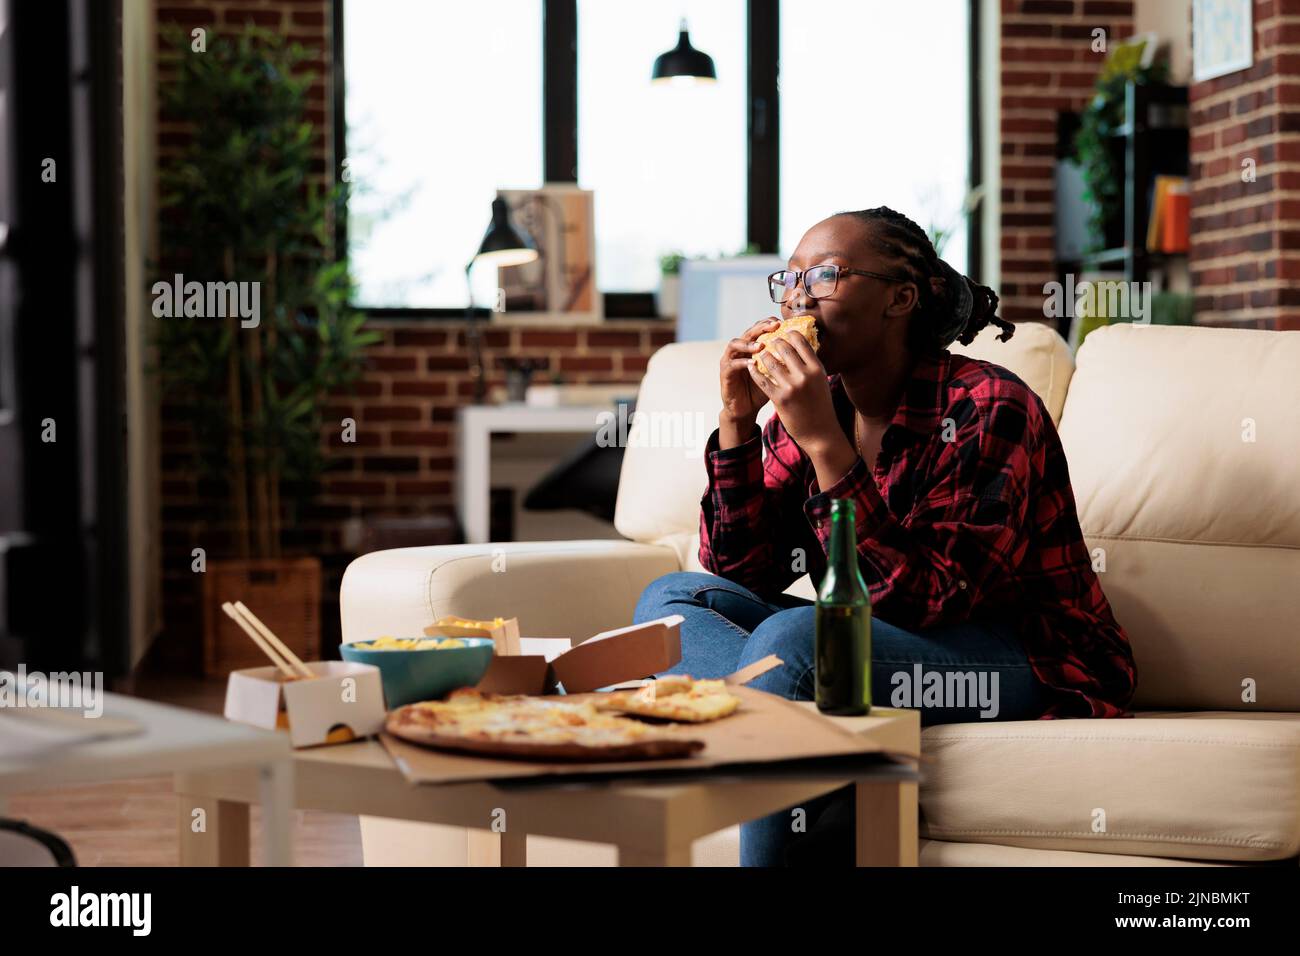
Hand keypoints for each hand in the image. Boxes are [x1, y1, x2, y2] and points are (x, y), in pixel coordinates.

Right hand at [718, 317, 779, 441]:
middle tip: (774, 327)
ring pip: (735, 344)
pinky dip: (742, 362)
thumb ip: (787, 360)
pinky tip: (753, 363)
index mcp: (753, 347)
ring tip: (762, 345)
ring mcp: (730, 360)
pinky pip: (732, 364)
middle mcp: (740, 350)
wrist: (746, 409)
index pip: (761, 328)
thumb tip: (811, 349)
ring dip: (749, 343)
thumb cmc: (764, 390)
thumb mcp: (778, 374)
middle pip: (749, 331)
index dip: (771, 323)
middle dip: (761, 327)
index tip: (785, 323)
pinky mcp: (725, 373)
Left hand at [746, 330, 841, 455]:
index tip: (783, 333)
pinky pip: (762, 379)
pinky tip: (751, 367)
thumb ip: (811, 365)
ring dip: (763, 356)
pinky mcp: (779, 399)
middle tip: (767, 341)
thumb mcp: (820, 381)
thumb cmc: (821, 406)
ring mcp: (791, 387)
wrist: (820, 433)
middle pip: (784, 348)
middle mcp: (805, 375)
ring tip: (759, 354)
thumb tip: (803, 347)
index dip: (790, 334)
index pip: (801, 341)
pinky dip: (755, 371)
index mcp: (816, 368)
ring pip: (770, 362)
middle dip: (773, 342)